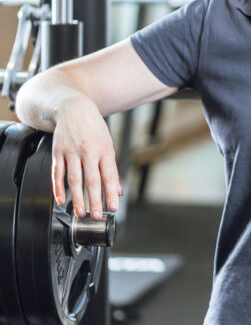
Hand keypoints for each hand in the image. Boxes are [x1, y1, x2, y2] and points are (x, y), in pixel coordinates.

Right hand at [51, 96, 121, 219]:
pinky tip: (61, 200)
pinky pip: (57, 173)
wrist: (74, 109)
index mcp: (104, 150)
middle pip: (92, 180)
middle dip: (95, 200)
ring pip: (74, 179)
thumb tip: (118, 191)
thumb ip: (111, 169)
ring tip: (80, 212)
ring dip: (77, 198)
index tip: (113, 208)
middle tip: (95, 216)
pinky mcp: (58, 151)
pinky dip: (58, 188)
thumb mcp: (108, 145)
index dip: (111, 193)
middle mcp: (88, 151)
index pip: (109, 175)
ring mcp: (72, 151)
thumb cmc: (94, 129)